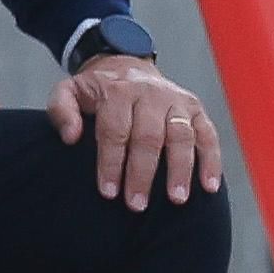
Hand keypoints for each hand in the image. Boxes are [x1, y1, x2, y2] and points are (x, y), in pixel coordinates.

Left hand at [54, 49, 212, 209]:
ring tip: (176, 199)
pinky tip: (209, 186)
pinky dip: (212, 160)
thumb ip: (61, 110)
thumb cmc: (97, 90)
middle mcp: (151, 95)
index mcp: (118, 92)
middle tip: (137, 204)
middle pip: (149, 137)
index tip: (108, 192)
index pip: (115, 131)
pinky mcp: (197, 110)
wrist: (128, 67)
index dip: (111, 163)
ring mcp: (177, 102)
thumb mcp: (69, 91)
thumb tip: (71, 137)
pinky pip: (209, 135)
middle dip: (142, 174)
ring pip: (182, 137)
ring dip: (180, 170)